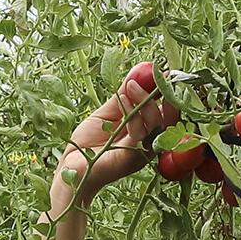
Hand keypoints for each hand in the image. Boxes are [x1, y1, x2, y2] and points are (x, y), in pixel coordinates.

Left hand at [53, 63, 180, 206]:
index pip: (166, 112)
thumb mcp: (107, 113)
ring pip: (156, 124)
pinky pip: (139, 132)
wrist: (70, 167)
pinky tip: (125, 99)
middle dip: (165, 94)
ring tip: (131, 85)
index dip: (168, 92)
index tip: (164, 72)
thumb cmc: (87, 144)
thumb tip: (139, 72)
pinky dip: (134, 113)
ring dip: (145, 100)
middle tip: (159, 75)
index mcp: (146, 133)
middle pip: (169, 118)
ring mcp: (142, 151)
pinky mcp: (131, 157)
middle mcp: (149, 143)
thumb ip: (124, 95)